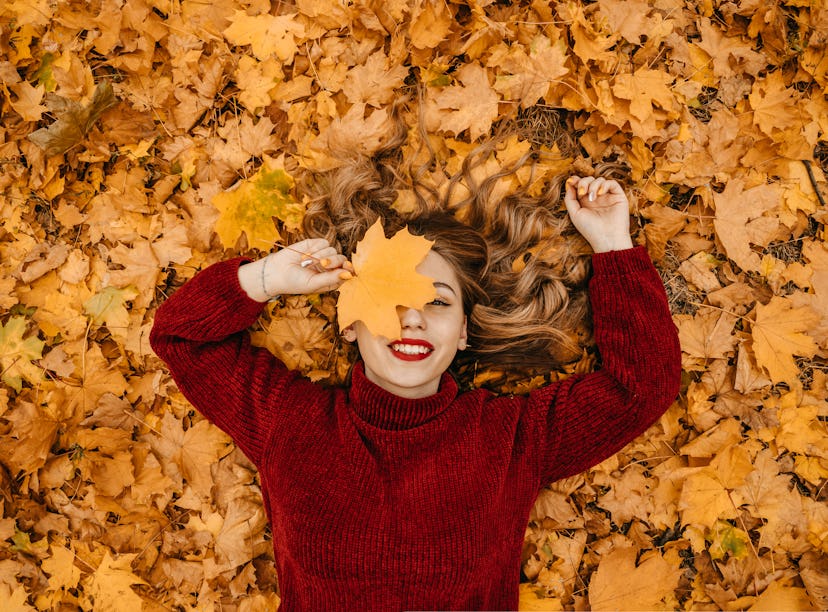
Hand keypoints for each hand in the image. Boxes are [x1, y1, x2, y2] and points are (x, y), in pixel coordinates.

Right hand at [238, 238, 352, 301]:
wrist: (277, 271)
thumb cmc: (295, 282)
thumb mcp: (314, 284)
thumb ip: (332, 279)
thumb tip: (349, 274)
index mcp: (332, 280)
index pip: (347, 272)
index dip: (348, 268)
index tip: (346, 266)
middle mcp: (330, 267)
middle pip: (342, 259)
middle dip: (332, 262)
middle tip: (320, 265)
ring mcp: (323, 255)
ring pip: (333, 250)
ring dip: (319, 256)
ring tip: (306, 263)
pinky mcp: (315, 245)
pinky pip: (324, 242)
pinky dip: (315, 248)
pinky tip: (305, 256)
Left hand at [564, 176, 633, 252]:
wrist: (607, 239)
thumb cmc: (590, 229)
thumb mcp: (575, 214)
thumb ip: (570, 199)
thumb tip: (569, 183)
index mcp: (585, 202)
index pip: (580, 185)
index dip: (575, 180)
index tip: (571, 181)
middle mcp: (596, 198)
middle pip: (589, 180)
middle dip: (583, 182)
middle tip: (582, 192)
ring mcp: (607, 197)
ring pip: (600, 180)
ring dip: (593, 186)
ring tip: (592, 198)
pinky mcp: (618, 196)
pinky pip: (612, 183)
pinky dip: (604, 185)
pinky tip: (600, 194)